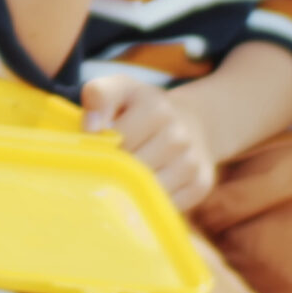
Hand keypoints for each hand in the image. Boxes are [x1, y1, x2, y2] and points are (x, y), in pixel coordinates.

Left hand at [82, 72, 217, 210]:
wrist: (190, 123)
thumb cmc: (143, 108)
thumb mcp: (119, 88)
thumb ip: (99, 95)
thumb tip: (91, 128)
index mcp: (155, 108)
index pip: (118, 138)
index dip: (101, 145)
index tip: (95, 143)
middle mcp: (178, 135)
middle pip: (132, 166)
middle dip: (114, 168)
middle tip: (108, 164)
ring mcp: (191, 161)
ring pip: (149, 188)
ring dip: (131, 187)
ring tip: (125, 176)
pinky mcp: (200, 184)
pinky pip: (166, 204)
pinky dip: (151, 201)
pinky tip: (145, 188)